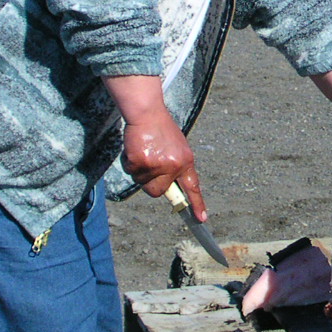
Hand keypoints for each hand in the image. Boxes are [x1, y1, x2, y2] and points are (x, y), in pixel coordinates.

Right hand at [104, 73, 206, 219]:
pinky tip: (136, 149)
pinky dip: (130, 162)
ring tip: (145, 151)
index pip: (193, 187)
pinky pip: (132, 172)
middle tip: (150, 164)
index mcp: (186, 161)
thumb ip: (175, 165)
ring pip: (144, 183)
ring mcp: (157, 165)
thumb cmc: (161, 129)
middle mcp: (173, 166)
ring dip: (140, 171)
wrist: (148, 113)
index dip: (197, 204)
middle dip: (152, 183)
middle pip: (158, 192)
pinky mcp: (141, 162)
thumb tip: (169, 185)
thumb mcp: (177, 147)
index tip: (201, 219)